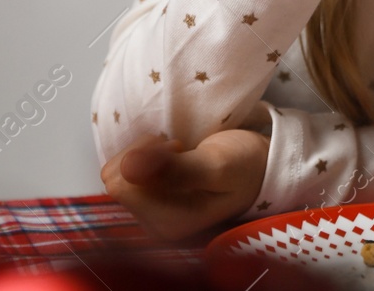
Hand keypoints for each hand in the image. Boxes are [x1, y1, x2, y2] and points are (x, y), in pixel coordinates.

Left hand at [100, 129, 270, 241]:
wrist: (258, 168)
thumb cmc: (243, 166)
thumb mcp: (217, 165)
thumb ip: (177, 169)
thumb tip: (130, 167)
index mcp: (168, 223)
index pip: (121, 184)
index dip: (144, 157)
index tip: (178, 149)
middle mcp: (154, 224)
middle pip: (115, 178)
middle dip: (143, 154)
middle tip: (180, 149)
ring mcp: (149, 213)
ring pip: (117, 172)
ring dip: (144, 153)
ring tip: (179, 152)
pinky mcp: (148, 200)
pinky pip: (124, 172)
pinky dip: (144, 156)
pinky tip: (172, 156)